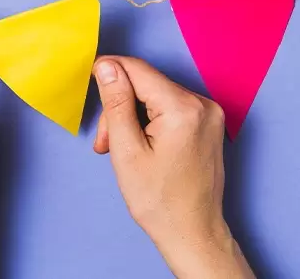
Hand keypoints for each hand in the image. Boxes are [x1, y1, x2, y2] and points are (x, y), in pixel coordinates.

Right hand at [93, 57, 253, 278]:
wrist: (193, 234)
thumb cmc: (159, 201)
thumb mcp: (127, 150)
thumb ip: (116, 103)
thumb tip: (107, 65)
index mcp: (183, 108)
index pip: (137, 69)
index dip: (109, 73)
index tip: (90, 88)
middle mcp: (202, 103)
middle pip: (145, 85)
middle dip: (119, 108)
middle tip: (105, 143)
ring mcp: (209, 113)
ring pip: (156, 96)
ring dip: (132, 116)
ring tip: (120, 149)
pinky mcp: (208, 122)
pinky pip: (170, 107)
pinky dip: (150, 121)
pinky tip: (141, 145)